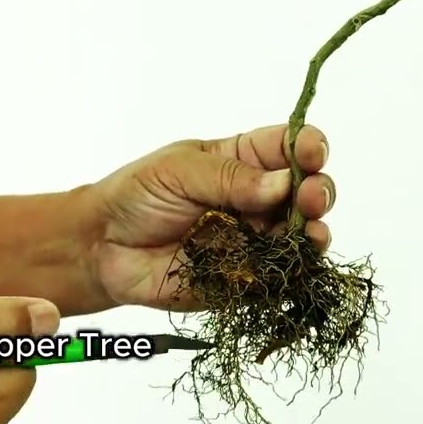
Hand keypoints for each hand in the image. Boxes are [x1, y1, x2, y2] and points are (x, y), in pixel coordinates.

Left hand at [90, 124, 334, 309]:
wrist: (103, 250)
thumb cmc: (138, 196)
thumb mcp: (179, 170)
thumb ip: (229, 178)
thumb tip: (282, 182)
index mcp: (244, 160)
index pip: (289, 146)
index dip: (308, 147)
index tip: (312, 155)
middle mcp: (259, 198)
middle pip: (307, 190)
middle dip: (319, 191)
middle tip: (311, 198)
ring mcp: (257, 238)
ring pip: (303, 235)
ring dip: (316, 233)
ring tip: (312, 234)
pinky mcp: (248, 277)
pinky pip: (281, 277)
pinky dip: (295, 272)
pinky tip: (297, 266)